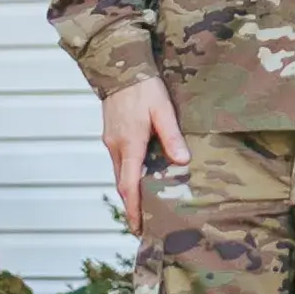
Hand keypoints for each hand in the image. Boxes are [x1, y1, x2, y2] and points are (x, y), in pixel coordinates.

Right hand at [103, 75, 188, 234]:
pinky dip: (126, 176)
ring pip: (118, 173)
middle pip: (121, 184)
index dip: (134, 209)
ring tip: (143, 206)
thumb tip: (183, 161)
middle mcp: (115, 146)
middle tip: (142, 225)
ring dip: (129, 192)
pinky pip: (118, 162)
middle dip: (131, 206)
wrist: (120, 66)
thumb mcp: (163, 110)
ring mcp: (111, 141)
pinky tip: (138, 178)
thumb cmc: (143, 87)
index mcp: (129, 144)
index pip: (129, 185)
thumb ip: (171, 136)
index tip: (138, 227)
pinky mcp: (111, 134)